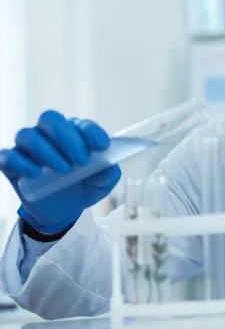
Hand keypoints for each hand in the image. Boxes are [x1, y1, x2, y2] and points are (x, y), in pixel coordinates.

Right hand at [0, 110, 120, 233]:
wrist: (63, 210)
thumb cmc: (83, 187)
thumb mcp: (102, 183)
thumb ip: (108, 173)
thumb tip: (108, 167)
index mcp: (75, 133)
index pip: (80, 124)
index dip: (91, 132)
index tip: (101, 146)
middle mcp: (49, 134)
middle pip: (50, 119)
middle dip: (67, 137)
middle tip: (81, 159)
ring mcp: (27, 148)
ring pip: (28, 135)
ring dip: (47, 151)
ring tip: (64, 170)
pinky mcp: (11, 163)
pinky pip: (8, 156)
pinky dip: (21, 163)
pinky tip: (36, 173)